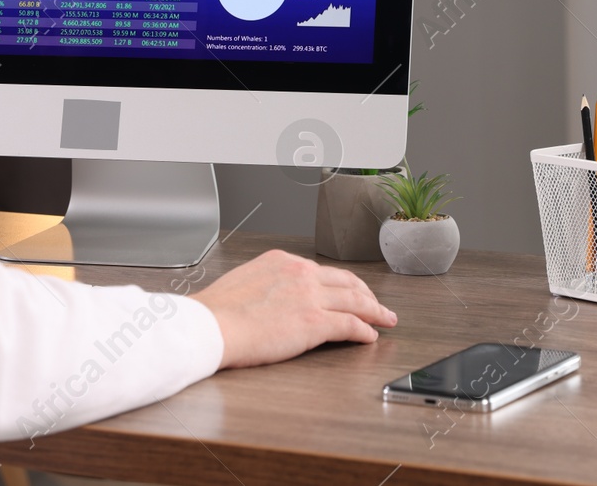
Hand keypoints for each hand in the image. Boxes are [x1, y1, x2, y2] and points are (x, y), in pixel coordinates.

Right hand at [191, 249, 397, 368]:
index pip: (321, 271)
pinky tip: (370, 336)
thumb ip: (266, 285)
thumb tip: (273, 299)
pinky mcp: (315, 322)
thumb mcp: (243, 282)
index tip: (347, 291)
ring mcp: (310, 296)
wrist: (211, 325)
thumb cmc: (217, 311)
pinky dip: (365, 330)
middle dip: (366, 293)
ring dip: (375, 311)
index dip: (341, 283)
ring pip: (355, 301)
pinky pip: (350, 325)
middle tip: (378, 305)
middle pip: (346, 282)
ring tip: (386, 319)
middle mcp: (300, 273)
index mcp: (281, 261)